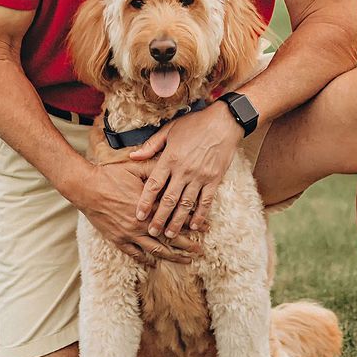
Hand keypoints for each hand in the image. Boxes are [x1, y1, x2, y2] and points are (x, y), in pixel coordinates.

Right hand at [75, 158, 203, 266]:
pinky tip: (153, 264)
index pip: (176, 217)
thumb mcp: (135, 167)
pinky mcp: (117, 239)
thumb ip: (155, 168)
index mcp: (150, 206)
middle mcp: (142, 223)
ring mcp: (129, 233)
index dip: (193, 223)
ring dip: (172, 257)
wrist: (85, 187)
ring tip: (186, 262)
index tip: (206, 228)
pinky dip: (145, 260)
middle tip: (201, 251)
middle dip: (188, 245)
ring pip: (155, 250)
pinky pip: (134, 254)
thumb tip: (172, 163)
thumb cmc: (110, 175)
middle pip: (170, 238)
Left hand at [129, 103, 242, 237]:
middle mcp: (184, 170)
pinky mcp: (214, 179)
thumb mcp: (169, 130)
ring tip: (169, 234)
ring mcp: (200, 176)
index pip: (154, 185)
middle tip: (152, 233)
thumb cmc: (195, 124)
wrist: (223, 122)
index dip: (145, 202)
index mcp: (170, 158)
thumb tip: (133, 155)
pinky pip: (206, 201)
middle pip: (168, 200)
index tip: (138, 215)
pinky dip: (200, 215)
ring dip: (177, 221)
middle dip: (159, 218)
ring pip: (186, 204)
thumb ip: (151, 145)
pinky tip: (194, 226)